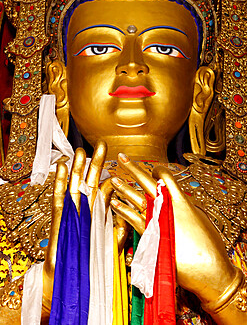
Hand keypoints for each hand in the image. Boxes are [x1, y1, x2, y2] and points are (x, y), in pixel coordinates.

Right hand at [42, 141, 106, 311]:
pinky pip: (59, 195)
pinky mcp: (60, 216)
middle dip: (96, 163)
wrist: (72, 280)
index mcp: (101, 213)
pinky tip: (62, 166)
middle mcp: (87, 208)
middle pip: (91, 181)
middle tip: (103, 144)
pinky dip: (60, 181)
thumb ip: (119, 232)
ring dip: (77, 167)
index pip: (107, 190)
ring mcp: (72, 210)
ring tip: (80, 150)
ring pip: (75, 184)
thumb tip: (127, 219)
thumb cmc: (93, 264)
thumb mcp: (112, 246)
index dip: (113, 176)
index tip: (120, 162)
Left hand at [110, 153, 238, 306]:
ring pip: (136, 198)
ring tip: (114, 179)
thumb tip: (178, 200)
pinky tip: (114, 202)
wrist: (209, 268)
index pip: (166, 178)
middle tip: (122, 157)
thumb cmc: (209, 245)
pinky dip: (122, 210)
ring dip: (124, 188)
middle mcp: (167, 206)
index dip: (158, 170)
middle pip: (146, 182)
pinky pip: (131, 218)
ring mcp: (157, 219)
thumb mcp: (199, 219)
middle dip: (133, 168)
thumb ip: (185, 207)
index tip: (152, 168)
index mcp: (181, 200)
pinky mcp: (149, 234)